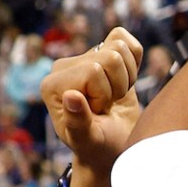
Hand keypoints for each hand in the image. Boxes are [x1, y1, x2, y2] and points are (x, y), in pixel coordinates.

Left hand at [39, 27, 141, 186]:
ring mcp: (83, 57)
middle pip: (110, 57)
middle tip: (107, 107)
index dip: (104, 95)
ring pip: (120, 46)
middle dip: (118, 86)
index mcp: (53, 85)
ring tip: (114, 97)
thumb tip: (71, 95)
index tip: (97, 114)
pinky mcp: (101, 53)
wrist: (113, 146)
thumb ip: (78, 121)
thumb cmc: (98, 148)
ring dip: (126, 77)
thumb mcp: (88, 140)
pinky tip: (123, 82)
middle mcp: (64, 67)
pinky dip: (134, 61)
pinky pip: (124, 39)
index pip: (93, 71)